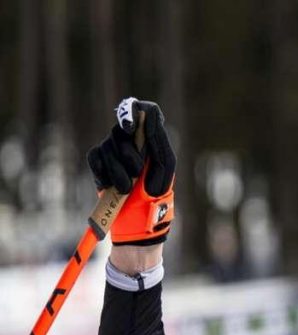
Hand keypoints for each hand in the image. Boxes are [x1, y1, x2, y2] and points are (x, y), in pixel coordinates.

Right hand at [87, 98, 175, 244]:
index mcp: (151, 140)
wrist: (137, 222)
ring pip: (109, 145)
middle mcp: (131, 141)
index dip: (133, 112)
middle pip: (122, 127)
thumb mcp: (164, 167)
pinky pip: (96, 158)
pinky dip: (105, 174)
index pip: (143, 111)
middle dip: (129, 153)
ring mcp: (113, 151)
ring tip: (128, 188)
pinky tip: (113, 187)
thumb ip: (158, 140)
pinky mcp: (98, 163)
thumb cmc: (156, 195)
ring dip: (119, 170)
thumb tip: (149, 114)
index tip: (130, 127)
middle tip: (137, 172)